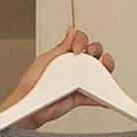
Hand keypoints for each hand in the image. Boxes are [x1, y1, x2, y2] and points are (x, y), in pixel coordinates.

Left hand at [0, 27, 115, 129]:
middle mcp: (74, 66)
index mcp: (65, 54)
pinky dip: (102, 97)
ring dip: (105, 69)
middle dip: (97, 51)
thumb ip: (62, 48)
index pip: (81, 41)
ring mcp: (79, 81)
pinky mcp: (80, 97)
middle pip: (94, 54)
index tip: (77, 49)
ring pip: (98, 73)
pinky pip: (95, 97)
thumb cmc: (33, 84)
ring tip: (104, 70)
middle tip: (91, 55)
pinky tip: (105, 95)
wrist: (31, 106)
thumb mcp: (47, 60)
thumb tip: (72, 31)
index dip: (82, 41)